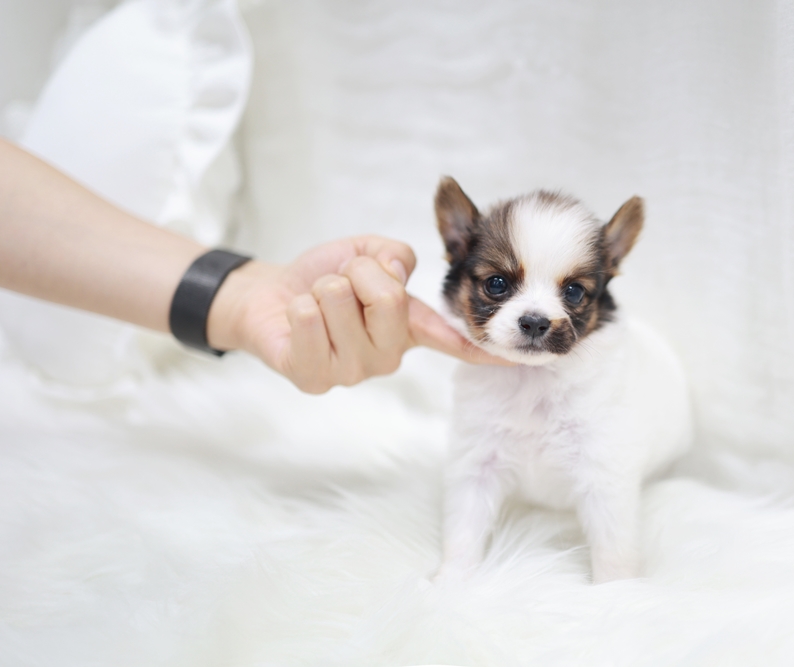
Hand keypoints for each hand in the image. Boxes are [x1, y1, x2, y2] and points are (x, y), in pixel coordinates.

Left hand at [207, 236, 507, 392]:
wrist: (269, 294)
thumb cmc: (324, 276)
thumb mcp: (368, 252)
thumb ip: (392, 254)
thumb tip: (393, 268)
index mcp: (410, 328)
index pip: (454, 341)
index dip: (486, 349)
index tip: (523, 360)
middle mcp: (389, 357)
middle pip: (388, 298)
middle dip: (357, 272)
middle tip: (342, 283)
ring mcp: (354, 372)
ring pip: (341, 300)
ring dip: (322, 286)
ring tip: (317, 300)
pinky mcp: (314, 379)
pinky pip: (308, 321)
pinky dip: (298, 304)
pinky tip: (298, 317)